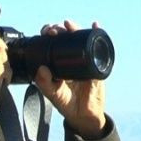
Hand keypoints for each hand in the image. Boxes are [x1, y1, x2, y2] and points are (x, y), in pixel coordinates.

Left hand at [34, 20, 106, 138]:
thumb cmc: (67, 104)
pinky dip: (98, 35)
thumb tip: (41, 68)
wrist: (85, 115)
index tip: (47, 32)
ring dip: (76, 28)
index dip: (49, 34)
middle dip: (61, 29)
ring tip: (69, 25)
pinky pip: (98, 48)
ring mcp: (85, 60)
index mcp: (58, 63)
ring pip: (81, 40)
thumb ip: (45, 84)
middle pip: (66, 37)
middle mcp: (71, 59)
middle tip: (56, 29)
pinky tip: (95, 26)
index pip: (53, 43)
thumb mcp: (53, 95)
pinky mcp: (96, 65)